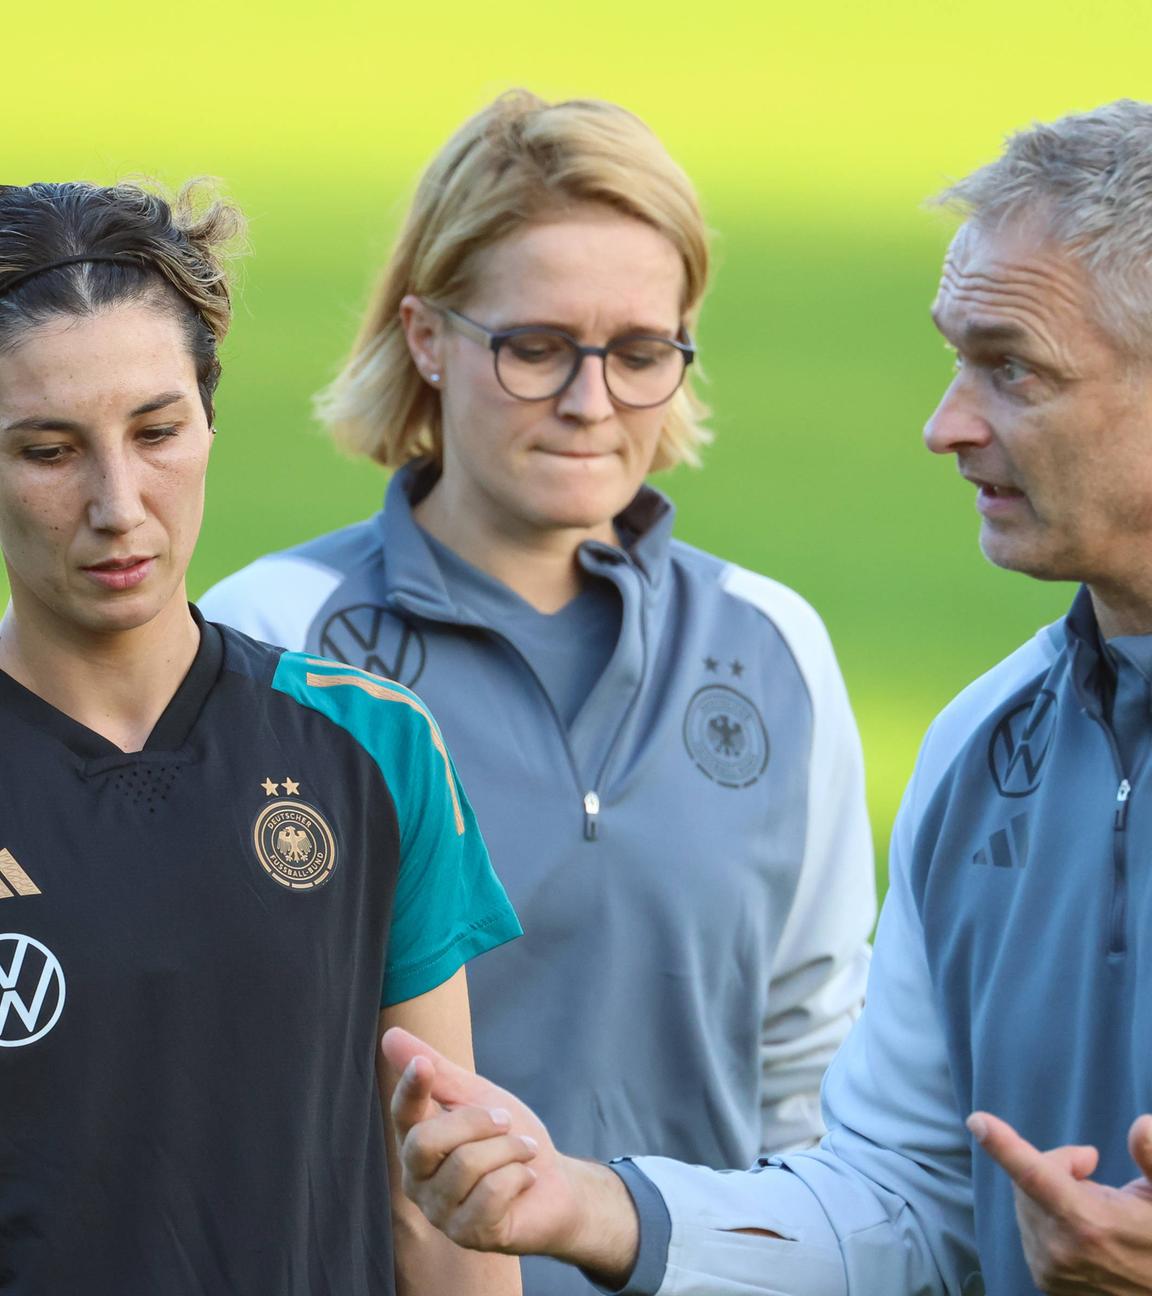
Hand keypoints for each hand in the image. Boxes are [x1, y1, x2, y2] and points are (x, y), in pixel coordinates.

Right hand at [381, 1027, 638, 1283]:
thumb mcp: (477, 1095)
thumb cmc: (509, 1136)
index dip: (409, 1088)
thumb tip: (390, 1036)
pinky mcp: (469, 1235)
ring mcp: (441, 1212)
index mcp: (416, 1141)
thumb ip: (438, 1071)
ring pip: (466, 1164)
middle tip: (506, 1119)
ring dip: (508, 1148)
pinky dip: (520, 1175)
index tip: (422, 1065)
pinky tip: (526, 1179)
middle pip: (425, 1142)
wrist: (555, 1184)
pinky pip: (491, 1193)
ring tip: (522, 1152)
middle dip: (477, 1121)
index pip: (403, 1113)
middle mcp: (418, 1179)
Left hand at [969, 1110, 1151, 1293]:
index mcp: (1089, 1222)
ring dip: (1050, 1193)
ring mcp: (1050, 1268)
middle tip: (1089, 1167)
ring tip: (1092, 1205)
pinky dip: (1047, 1217)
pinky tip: (1081, 1229)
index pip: (1035, 1176)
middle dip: (1053, 1165)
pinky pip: (1029, 1227)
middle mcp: (1061, 1248)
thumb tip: (1141, 1124)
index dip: (1004, 1146)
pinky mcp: (1045, 1280)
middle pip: (1028, 1181)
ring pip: (1026, 1204)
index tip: (977, 1121)